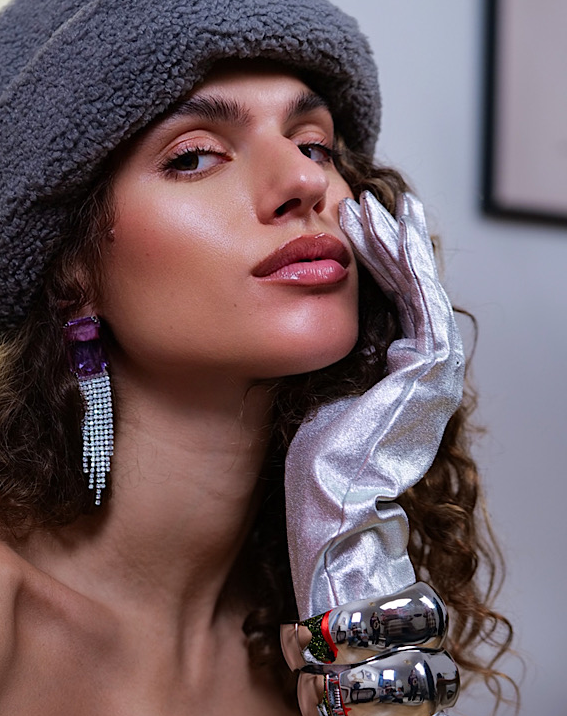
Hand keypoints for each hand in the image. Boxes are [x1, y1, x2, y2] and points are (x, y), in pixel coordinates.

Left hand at [285, 192, 463, 618]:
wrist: (332, 511)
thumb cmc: (315, 465)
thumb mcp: (313, 396)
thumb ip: (318, 357)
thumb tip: (286, 318)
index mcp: (395, 373)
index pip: (388, 303)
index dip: (369, 263)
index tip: (343, 228)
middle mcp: (420, 367)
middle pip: (406, 288)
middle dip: (385, 244)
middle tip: (361, 205)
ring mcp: (431, 369)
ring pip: (416, 287)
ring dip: (393, 244)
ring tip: (367, 210)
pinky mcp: (428, 371)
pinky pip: (420, 300)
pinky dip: (404, 263)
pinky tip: (384, 234)